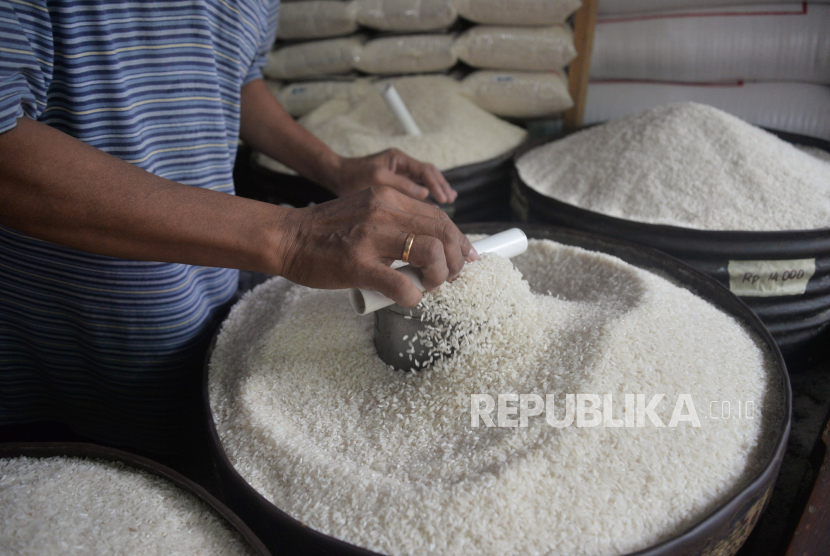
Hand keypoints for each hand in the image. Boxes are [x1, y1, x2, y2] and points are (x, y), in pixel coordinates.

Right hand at [273, 186, 476, 306]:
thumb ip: (395, 221)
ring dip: (439, 275)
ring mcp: (371, 237)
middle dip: (456, 259)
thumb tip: (429, 244)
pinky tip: (409, 298)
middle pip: (442, 232)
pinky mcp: (357, 264)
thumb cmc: (325, 231)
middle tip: (452, 277)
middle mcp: (383, 211)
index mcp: (388, 198)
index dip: (460, 239)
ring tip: (429, 285)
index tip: (466, 257)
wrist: (286, 237)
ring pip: (430, 253)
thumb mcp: (366, 210)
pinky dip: (413, 296)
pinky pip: (401, 284)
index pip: (439, 216)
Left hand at [332, 149, 457, 204]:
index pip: (425, 170)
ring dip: (435, 191)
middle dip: (441, 186)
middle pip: (429, 174)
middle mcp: (401, 165)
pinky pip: (414, 189)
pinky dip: (424, 197)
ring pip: (423, 182)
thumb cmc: (353, 175)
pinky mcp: (394, 184)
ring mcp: (399, 174)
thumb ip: (401, 185)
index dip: (437, 184)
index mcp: (399, 159)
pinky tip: (431, 207)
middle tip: (450, 200)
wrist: (336, 176)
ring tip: (448, 201)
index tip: (444, 198)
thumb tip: (425, 193)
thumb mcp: (377, 179)